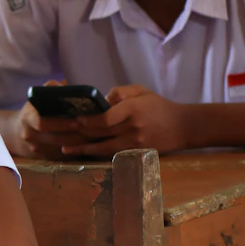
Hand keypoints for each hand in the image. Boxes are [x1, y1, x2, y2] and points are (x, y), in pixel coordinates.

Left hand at [62, 85, 189, 156]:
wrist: (183, 126)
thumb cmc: (159, 106)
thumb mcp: (141, 91)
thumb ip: (120, 93)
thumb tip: (100, 101)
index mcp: (133, 110)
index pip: (106, 118)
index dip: (88, 120)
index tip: (74, 119)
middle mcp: (132, 128)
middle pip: (101, 133)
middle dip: (80, 133)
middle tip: (61, 132)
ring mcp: (134, 144)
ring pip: (104, 147)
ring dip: (83, 149)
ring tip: (65, 149)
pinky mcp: (136, 153)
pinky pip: (112, 154)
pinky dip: (97, 154)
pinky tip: (84, 154)